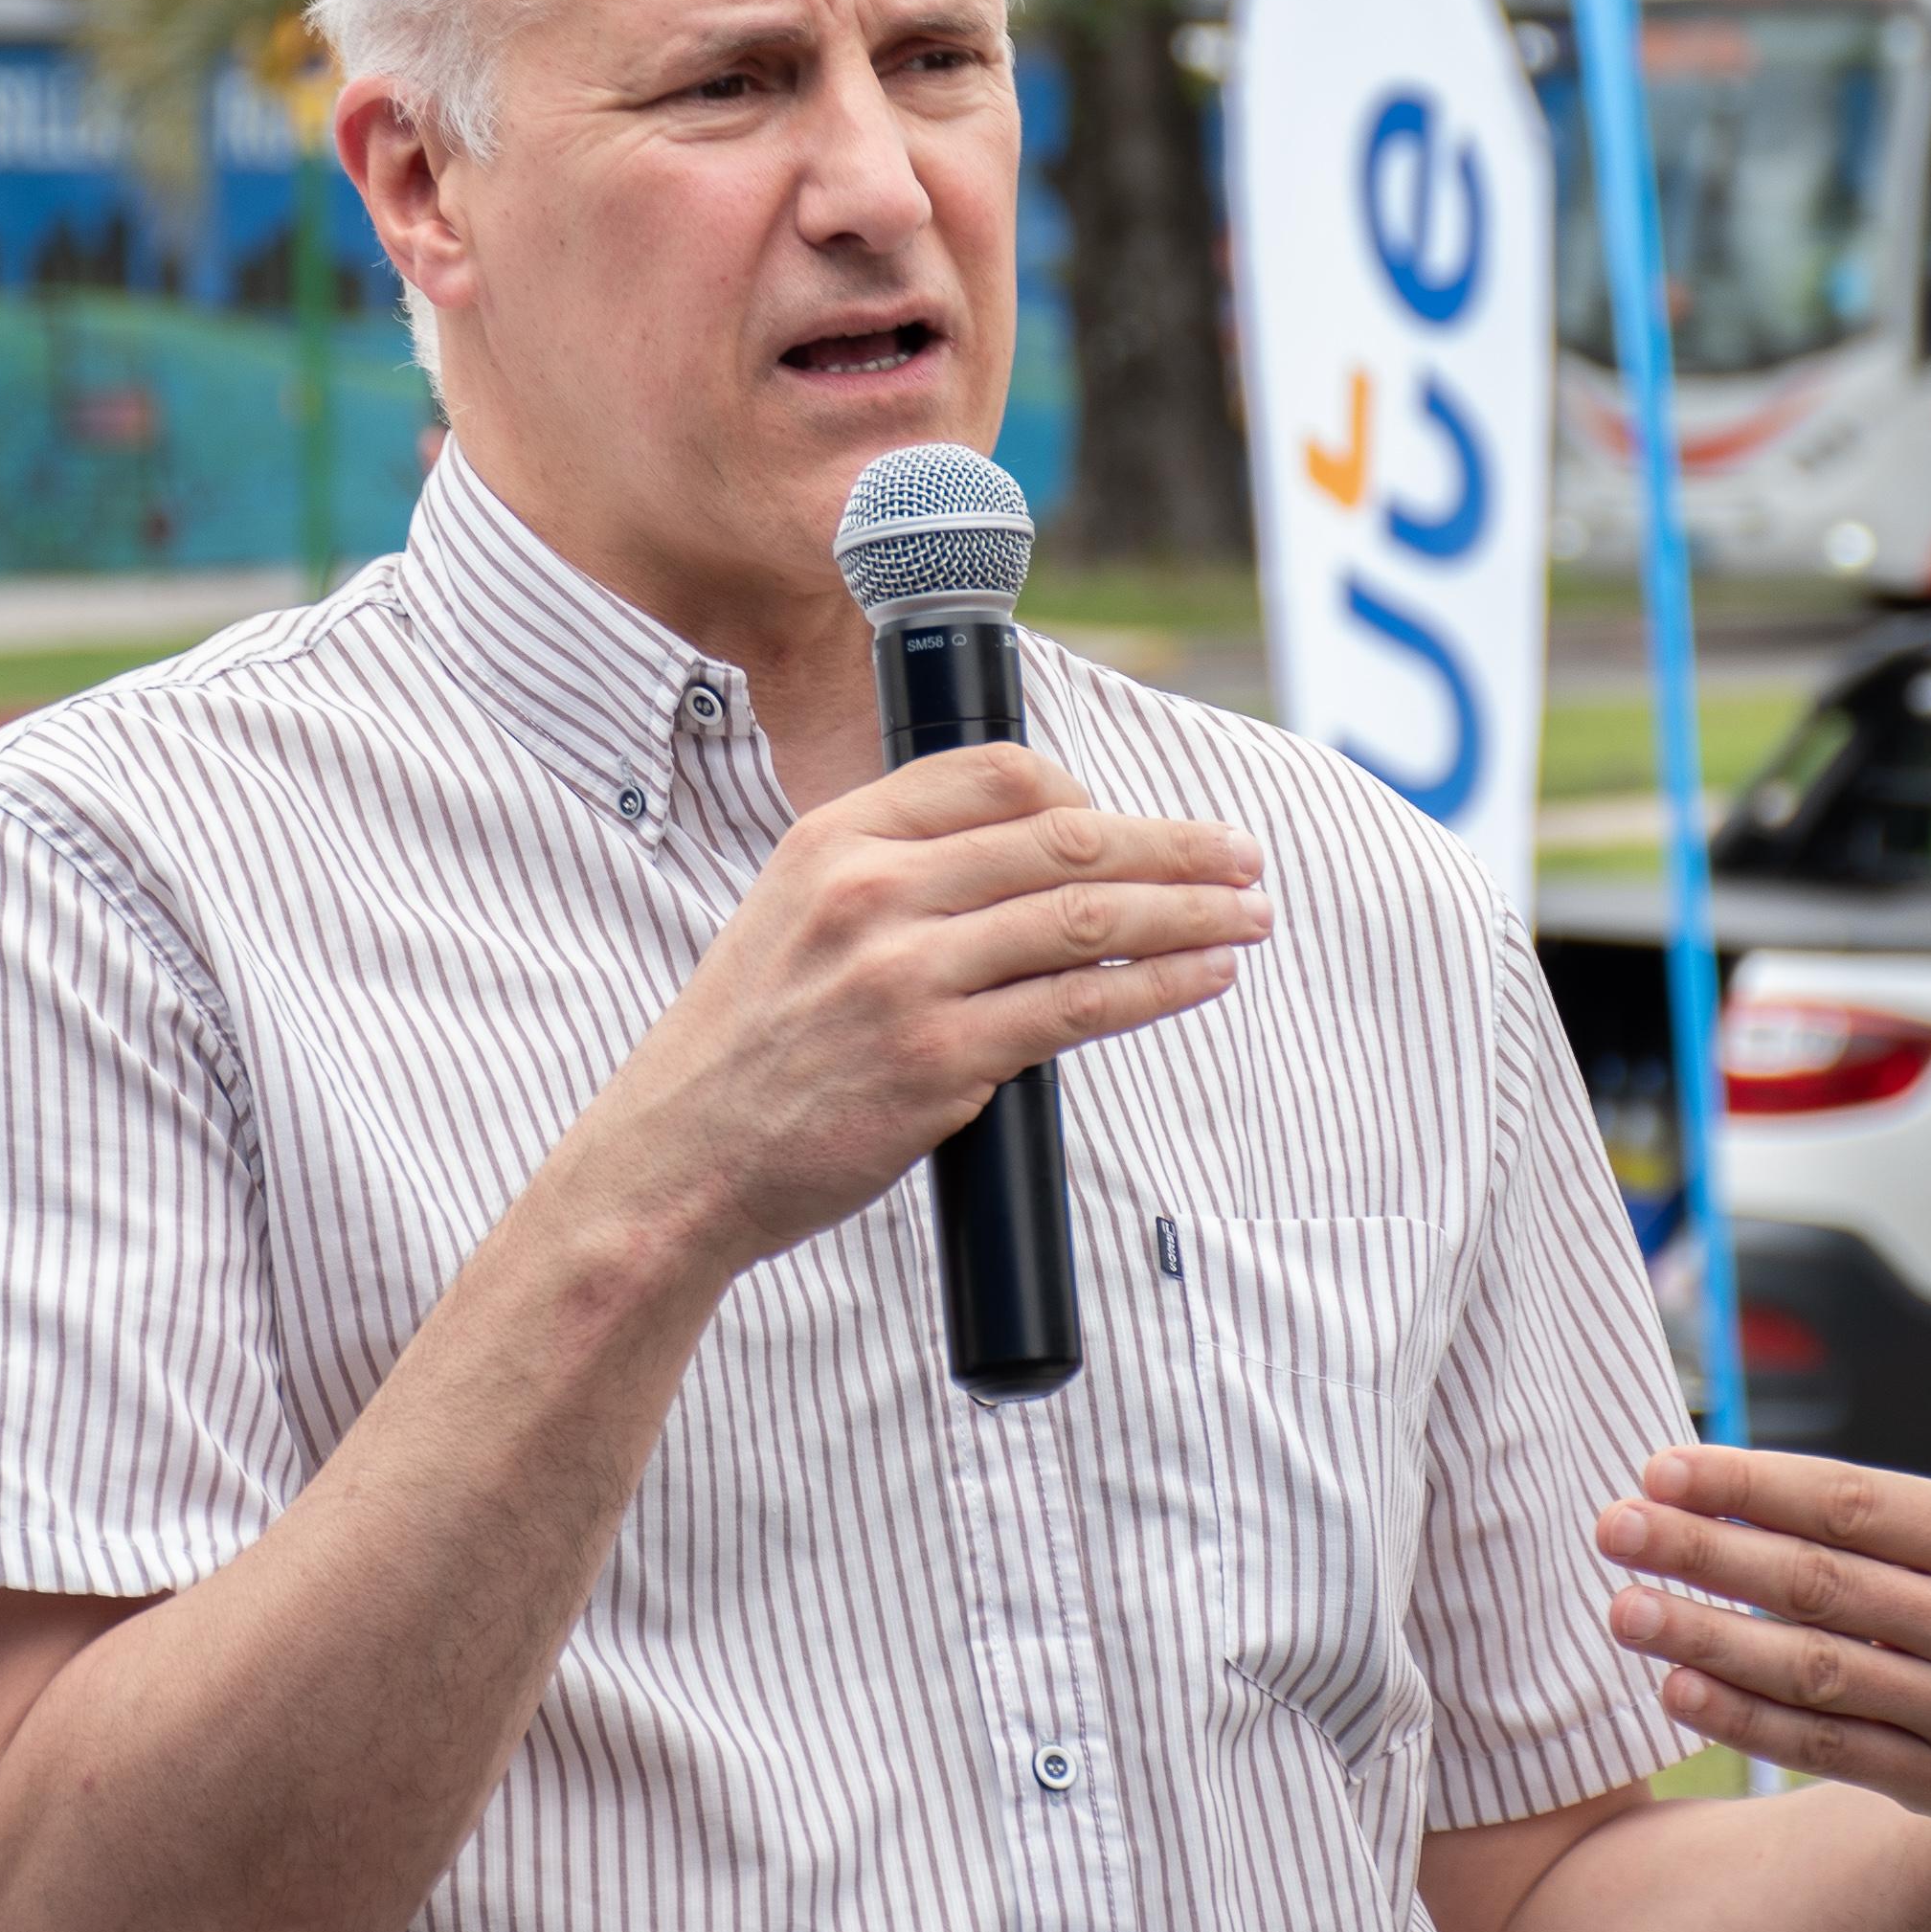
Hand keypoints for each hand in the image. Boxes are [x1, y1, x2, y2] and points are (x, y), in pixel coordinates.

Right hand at [584, 741, 1270, 1273]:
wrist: (681, 1158)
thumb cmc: (753, 1047)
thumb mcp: (796, 914)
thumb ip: (895, 874)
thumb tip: (1030, 854)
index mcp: (838, 837)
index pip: (996, 773)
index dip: (1086, 794)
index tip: (1137, 826)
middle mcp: (874, 892)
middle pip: (1064, 840)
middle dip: (1175, 845)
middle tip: (1245, 856)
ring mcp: (907, 976)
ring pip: (1088, 918)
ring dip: (1190, 913)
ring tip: (1249, 915)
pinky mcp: (940, 1059)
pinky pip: (1080, 1007)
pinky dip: (1160, 985)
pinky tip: (1205, 976)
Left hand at [1593, 1205, 1930, 1877]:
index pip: (1863, 1506)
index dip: (1758, 1485)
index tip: (1663, 1464)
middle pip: (1824, 1586)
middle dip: (1707, 1553)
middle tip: (1611, 1525)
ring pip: (1820, 1674)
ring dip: (1710, 1642)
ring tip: (1620, 1608)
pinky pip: (1837, 1751)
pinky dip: (1754, 1725)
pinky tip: (1678, 1688)